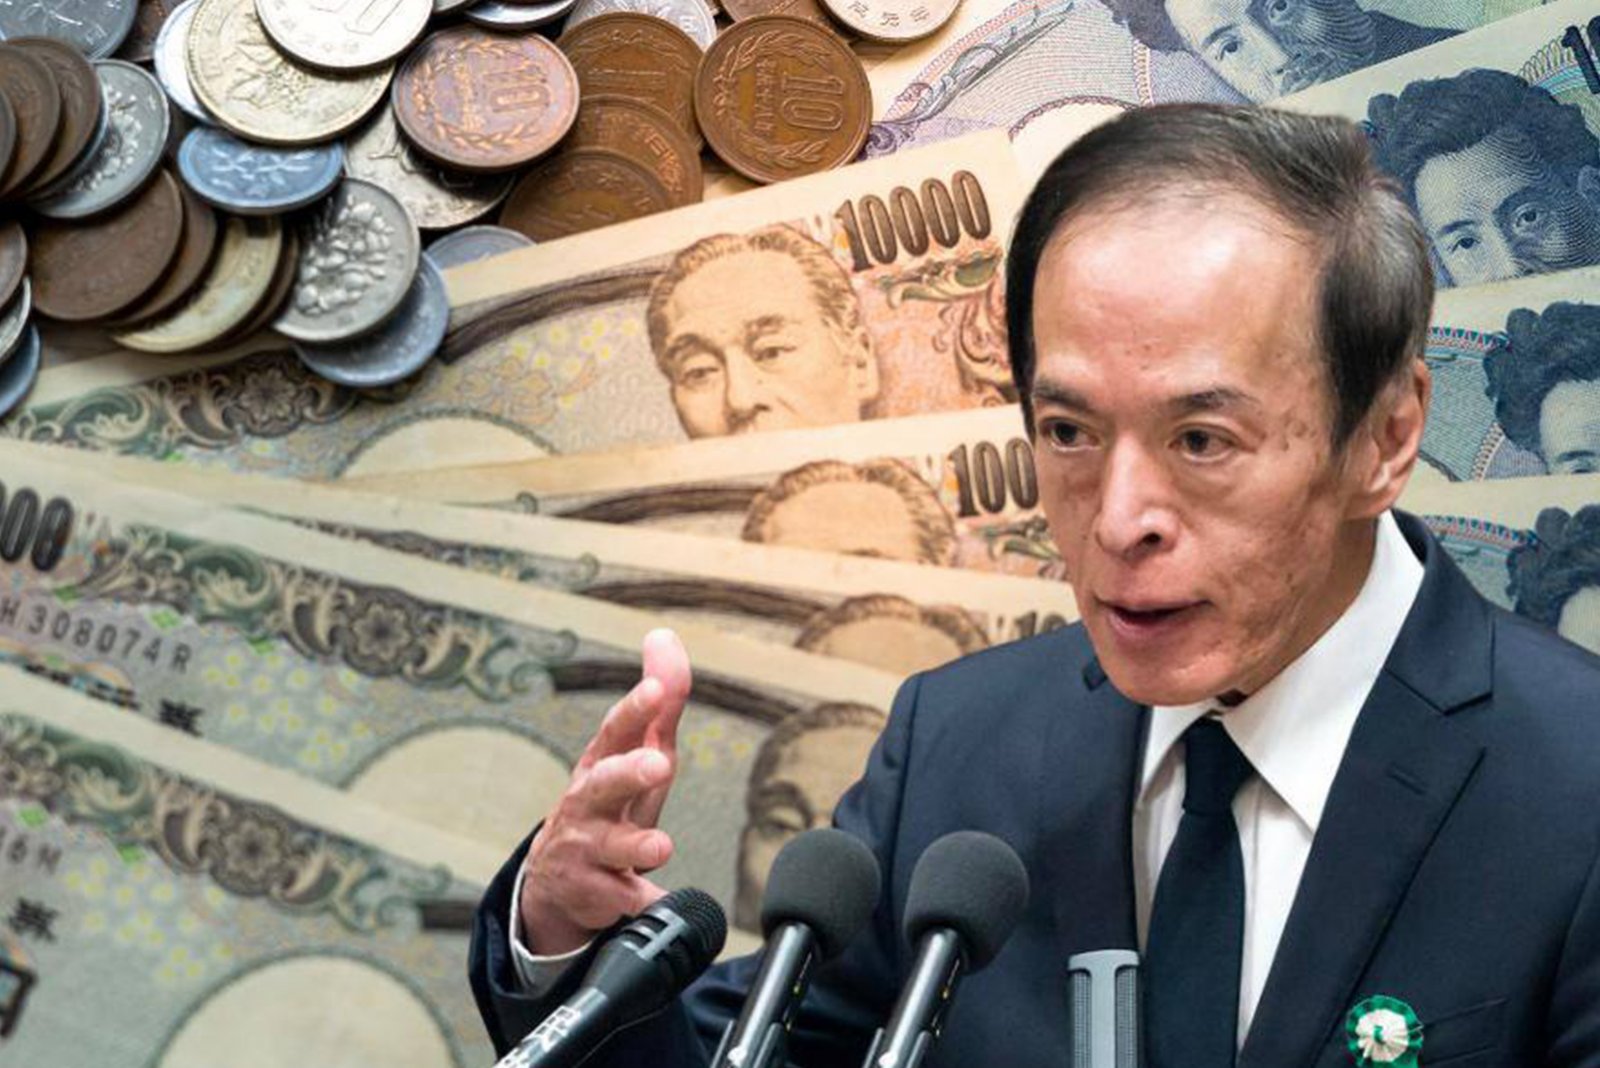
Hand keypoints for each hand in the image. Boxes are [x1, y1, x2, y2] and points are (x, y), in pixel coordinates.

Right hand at [518, 628, 690, 955]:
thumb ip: (660, 697)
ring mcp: (588, 850)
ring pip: (610, 847)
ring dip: (636, 843)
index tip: (656, 690)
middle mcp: (589, 804)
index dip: (635, 708)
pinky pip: (625, 900)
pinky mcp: (597, 894)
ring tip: (661, 845)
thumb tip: (664, 636)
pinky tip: (655, 903)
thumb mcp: (636, 750)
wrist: (559, 879)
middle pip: (604, 784)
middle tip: (659, 764)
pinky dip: (641, 903)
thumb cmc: (611, 800)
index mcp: (602, 763)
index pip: (617, 730)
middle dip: (629, 772)